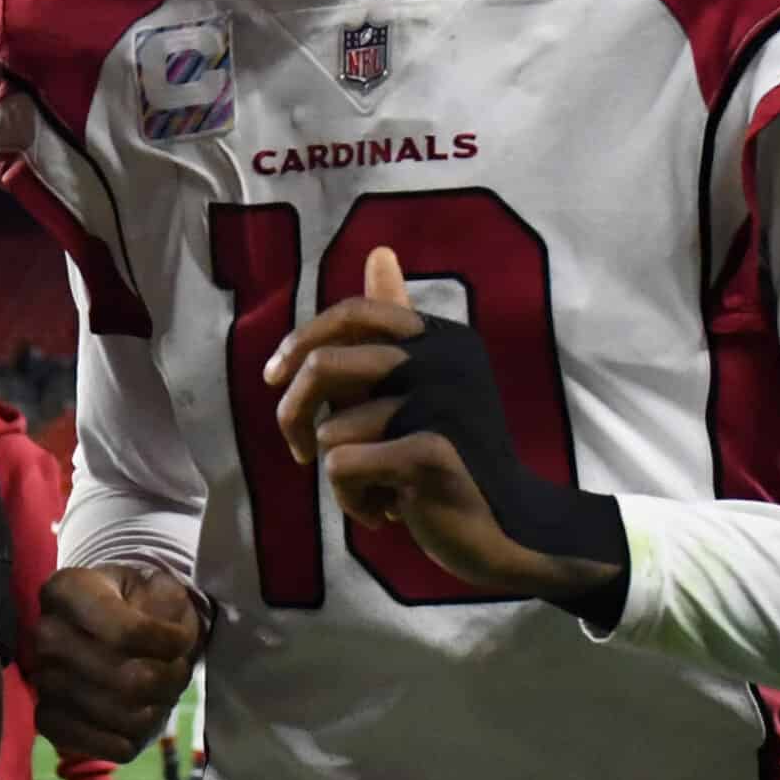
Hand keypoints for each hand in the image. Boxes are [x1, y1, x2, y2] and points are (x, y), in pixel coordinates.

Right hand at [31, 565, 201, 761]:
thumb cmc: (133, 604)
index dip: (168, 643)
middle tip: (178, 668)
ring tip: (162, 690)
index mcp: (66, 591)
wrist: (101, 628)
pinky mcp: (48, 721)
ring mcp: (42, 680)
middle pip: (129, 680)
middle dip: (169, 678)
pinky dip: (135, 737)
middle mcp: (45, 635)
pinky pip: (107, 747)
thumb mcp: (155, 586)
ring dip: (158, 708)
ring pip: (125, 716)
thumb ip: (169, 601)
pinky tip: (139, 717)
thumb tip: (170, 627)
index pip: (126, 634)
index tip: (181, 640)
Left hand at [266, 248, 616, 602]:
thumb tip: (379, 251)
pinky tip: (390, 512)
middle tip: (301, 450)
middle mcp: (445, 359)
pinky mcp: (432, 452)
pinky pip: (343, 467)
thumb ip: (393, 326)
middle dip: (293, 413)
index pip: (353, 312)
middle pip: (324, 366)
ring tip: (379, 489)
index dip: (300, 342)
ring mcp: (443, 403)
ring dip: (338, 473)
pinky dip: (352, 500)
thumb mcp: (418, 383)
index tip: (273, 378)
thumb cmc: (447, 454)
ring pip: (330, 430)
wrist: (506, 528)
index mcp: (441, 337)